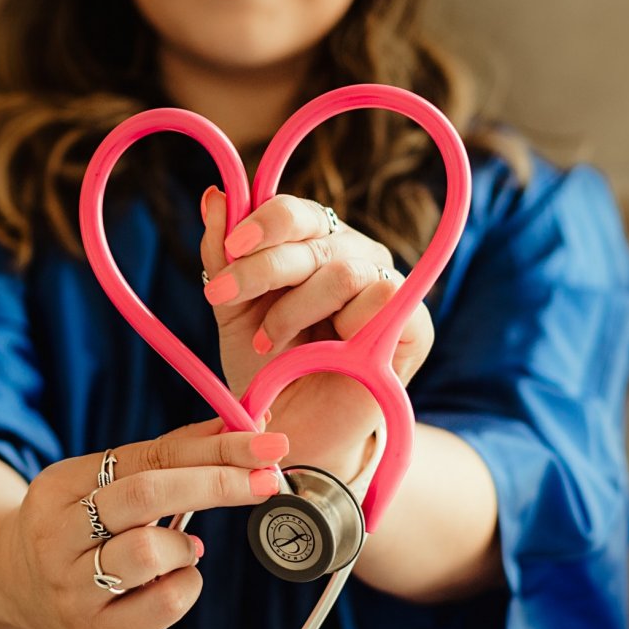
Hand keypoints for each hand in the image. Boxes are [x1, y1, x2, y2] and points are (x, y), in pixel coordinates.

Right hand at [0, 419, 289, 628]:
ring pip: (148, 553)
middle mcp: (56, 536)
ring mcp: (70, 589)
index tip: (267, 444)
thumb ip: (168, 456)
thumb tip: (242, 427)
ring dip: (185, 546)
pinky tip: (175, 578)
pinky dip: (186, 584)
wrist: (13, 585)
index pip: (147, 456)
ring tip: (184, 548)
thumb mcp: (105, 481)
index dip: (213, 448)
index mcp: (59, 486)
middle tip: (268, 480)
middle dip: (217, 483)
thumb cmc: (80, 525)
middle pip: (145, 495)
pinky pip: (162, 606)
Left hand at [199, 188, 433, 476]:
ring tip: (268, 343)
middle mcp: (352, 256)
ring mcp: (386, 286)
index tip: (229, 250)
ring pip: (344, 269)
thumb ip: (222, 257)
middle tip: (223, 298)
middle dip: (262, 267)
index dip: (263, 222)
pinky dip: (343, 326)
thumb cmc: (267, 370)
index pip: (295, 212)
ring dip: (295, 309)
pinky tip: (322, 353)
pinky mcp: (414, 325)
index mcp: (313, 245)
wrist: (293, 432)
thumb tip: (215, 196)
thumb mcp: (233, 313)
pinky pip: (384, 298)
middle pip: (314, 235)